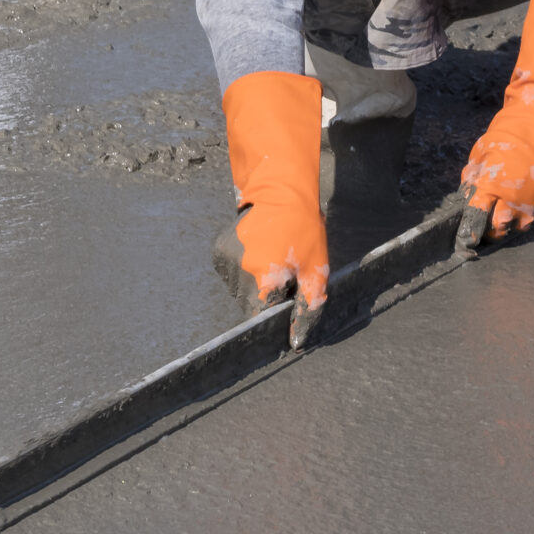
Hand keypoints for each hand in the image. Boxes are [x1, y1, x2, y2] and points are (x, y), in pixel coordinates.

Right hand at [219, 71, 328, 314]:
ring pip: (238, 292)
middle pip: (249, 304)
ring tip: (272, 262)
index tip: (282, 312)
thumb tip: (297, 341)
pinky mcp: (217, 253)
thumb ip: (309, 307)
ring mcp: (224, 260)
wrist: (281, 192)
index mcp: (263, 276)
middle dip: (267, 298)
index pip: (260, 316)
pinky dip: (243, 273)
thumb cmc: (304, 231)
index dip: (272, 318)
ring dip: (253, 286)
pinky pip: (230, 276)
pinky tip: (257, 254)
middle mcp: (239, 271)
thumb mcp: (316, 270)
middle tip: (285, 276)